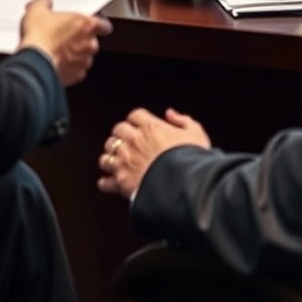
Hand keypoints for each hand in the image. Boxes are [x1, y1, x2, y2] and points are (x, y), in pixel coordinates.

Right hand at [17, 0, 112, 86]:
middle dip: (81, 40)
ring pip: (85, 58)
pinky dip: (69, 68)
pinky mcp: (75, 76)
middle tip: (64, 37)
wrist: (33, 62)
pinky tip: (57, 63)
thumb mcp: (37, 10)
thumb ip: (45, 3)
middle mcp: (89, 44)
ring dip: (75, 55)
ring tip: (58, 51)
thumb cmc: (39, 37)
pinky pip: (76, 71)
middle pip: (92, 41)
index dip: (98, 25)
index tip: (89, 26)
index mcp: (86, 24)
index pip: (104, 25)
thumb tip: (45, 3)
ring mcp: (83, 61)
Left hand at [96, 106, 210, 199]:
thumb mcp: (196, 134)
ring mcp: (125, 162)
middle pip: (117, 131)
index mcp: (150, 128)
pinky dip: (106, 182)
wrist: (184, 188)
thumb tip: (170, 114)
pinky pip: (106, 181)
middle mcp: (133, 142)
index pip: (135, 115)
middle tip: (125, 140)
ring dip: (110, 156)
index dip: (136, 119)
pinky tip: (108, 183)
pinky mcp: (121, 182)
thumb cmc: (191, 161)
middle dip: (121, 135)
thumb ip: (183, 120)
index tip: (138, 124)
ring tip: (115, 160)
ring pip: (107, 154)